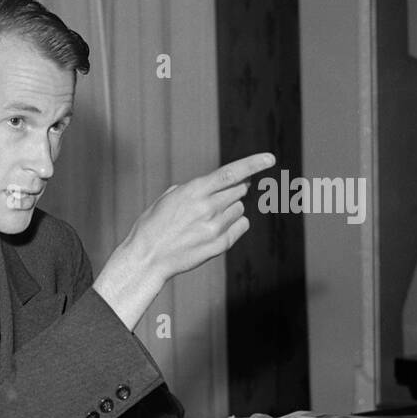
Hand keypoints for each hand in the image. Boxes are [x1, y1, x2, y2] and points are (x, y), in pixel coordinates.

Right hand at [94, 151, 273, 328]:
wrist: (146, 258)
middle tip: (223, 194)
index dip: (253, 164)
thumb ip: (191, 189)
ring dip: (230, 208)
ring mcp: (215, 227)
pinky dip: (235, 223)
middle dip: (236, 188)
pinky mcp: (220, 244)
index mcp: (193, 192)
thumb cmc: (152, 227)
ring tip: (208, 218)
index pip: (231, 173)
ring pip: (240, 208)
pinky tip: (218, 228)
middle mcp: (207, 208)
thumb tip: (212, 185)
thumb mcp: (167, 199)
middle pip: (240, 189)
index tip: (270, 158)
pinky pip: (242, 225)